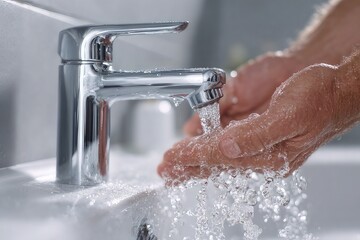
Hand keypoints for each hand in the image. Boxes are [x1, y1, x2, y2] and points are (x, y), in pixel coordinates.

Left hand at [158, 63, 353, 181]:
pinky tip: (195, 148)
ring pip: (217, 154)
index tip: (172, 159)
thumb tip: (226, 148)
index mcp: (270, 156)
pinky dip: (206, 143)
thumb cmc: (318, 99)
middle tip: (164, 169)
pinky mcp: (254, 129)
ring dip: (193, 158)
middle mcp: (259, 152)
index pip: (223, 160)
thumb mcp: (290, 116)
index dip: (195, 158)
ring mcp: (255, 142)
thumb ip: (257, 135)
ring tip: (172, 165)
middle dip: (187, 166)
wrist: (331, 85)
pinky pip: (225, 140)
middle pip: (216, 163)